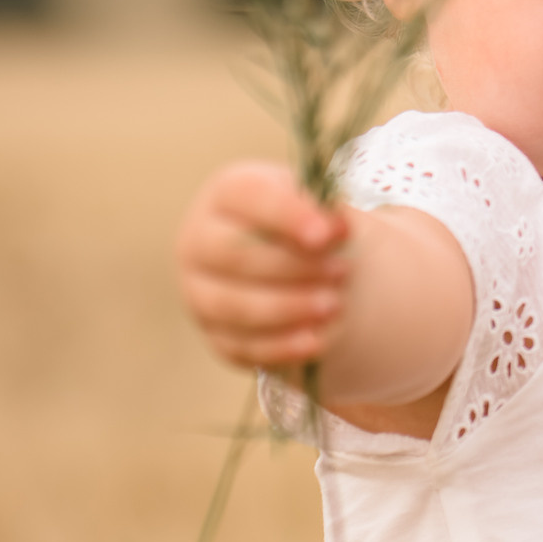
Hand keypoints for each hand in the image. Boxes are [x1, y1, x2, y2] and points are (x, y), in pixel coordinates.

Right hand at [176, 161, 348, 371]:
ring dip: (287, 308)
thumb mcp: (313, 204)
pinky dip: (279, 346)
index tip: (327, 234)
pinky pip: (241, 346)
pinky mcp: (214, 334)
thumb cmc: (299, 221)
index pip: (250, 198)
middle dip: (292, 267)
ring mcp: (199, 291)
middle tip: (343, 271)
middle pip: (235, 255)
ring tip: (334, 305)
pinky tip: (314, 341)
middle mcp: (199, 242)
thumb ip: (326, 213)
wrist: (281, 255)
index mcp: (226, 195)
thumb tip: (340, 227)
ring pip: (233, 305)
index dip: (288, 216)